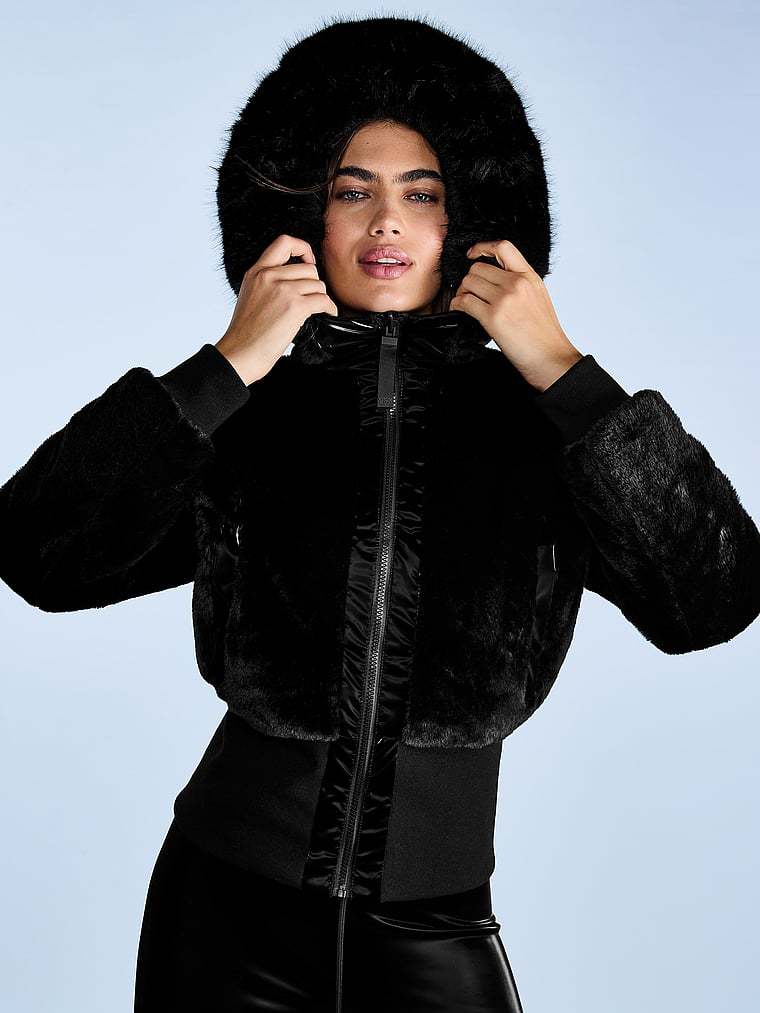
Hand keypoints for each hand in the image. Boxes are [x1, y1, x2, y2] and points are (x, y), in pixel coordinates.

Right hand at [216, 234, 337, 384]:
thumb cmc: (245, 334)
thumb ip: (267, 283)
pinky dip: (330, 308)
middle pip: (308, 268)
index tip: (308, 262)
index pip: (284, 242)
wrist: (239, 354)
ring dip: (321, 297)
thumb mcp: (250, 296)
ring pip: (318, 284)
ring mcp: (282, 290)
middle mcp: (269, 276)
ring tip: (317, 309)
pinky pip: (323, 300)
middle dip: (315, 284)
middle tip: (312, 298)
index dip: (303, 248)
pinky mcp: (294, 307)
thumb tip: (294, 282)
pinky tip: (327, 314)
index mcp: (256, 272)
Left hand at [449, 239, 582, 391]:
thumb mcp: (538, 298)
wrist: (552, 358)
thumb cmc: (544, 335)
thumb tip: (497, 280)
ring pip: (468, 283)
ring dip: (462, 293)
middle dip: (469, 281)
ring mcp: (504, 299)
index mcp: (530, 276)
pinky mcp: (493, 317)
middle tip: (470, 294)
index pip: (504, 247)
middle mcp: (517, 283)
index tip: (472, 254)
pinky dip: (458, 306)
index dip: (482, 247)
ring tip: (467, 305)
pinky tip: (461, 312)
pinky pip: (464, 302)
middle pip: (478, 268)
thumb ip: (521, 284)